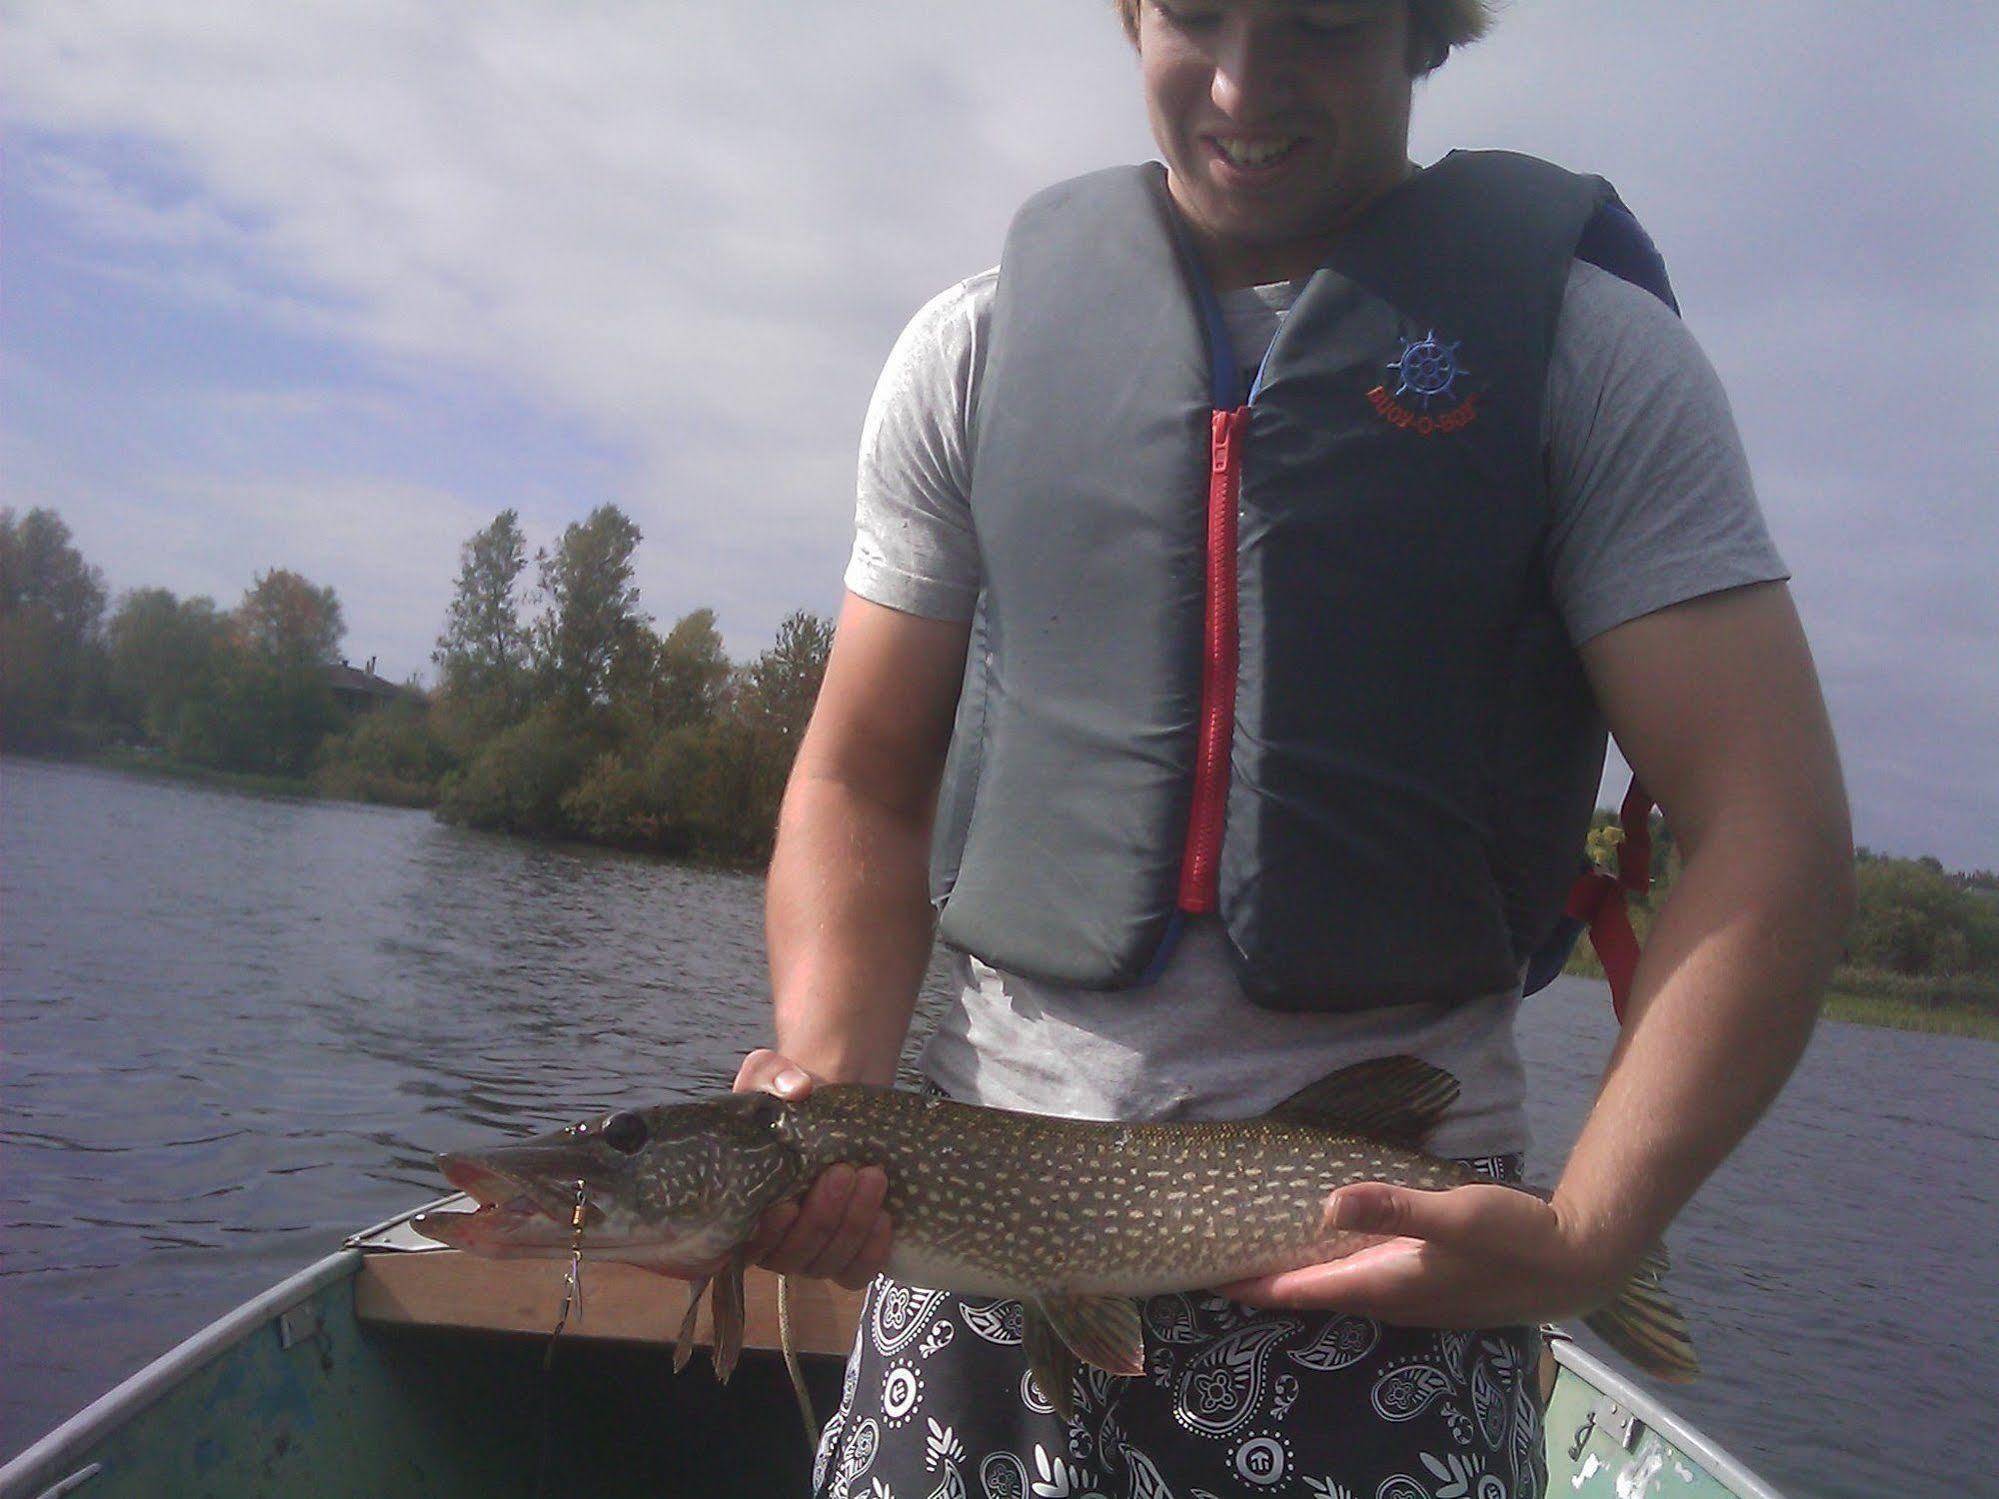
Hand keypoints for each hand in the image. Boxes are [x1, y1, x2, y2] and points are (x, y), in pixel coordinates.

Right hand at [732, 1048, 893, 1289]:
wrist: (833, 1106)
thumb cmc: (792, 1099)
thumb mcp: (772, 1074)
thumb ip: (774, 1075)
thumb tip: (798, 1088)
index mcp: (743, 1208)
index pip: (747, 1244)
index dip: (767, 1233)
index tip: (785, 1203)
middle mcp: (774, 1241)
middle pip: (793, 1256)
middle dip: (822, 1216)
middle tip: (844, 1171)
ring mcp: (812, 1252)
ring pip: (829, 1263)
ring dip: (853, 1225)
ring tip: (872, 1177)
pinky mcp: (847, 1253)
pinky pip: (857, 1273)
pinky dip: (872, 1251)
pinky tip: (886, 1217)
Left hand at [1217, 1181, 1627, 1328]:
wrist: (1575, 1265)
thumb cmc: (1513, 1238)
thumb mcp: (1454, 1215)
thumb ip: (1394, 1208)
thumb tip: (1327, 1200)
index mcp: (1385, 1286)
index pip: (1302, 1292)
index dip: (1253, 1286)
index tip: (1207, 1278)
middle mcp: (1391, 1300)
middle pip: (1313, 1295)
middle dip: (1266, 1284)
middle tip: (1219, 1263)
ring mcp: (1411, 1298)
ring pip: (1338, 1290)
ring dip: (1298, 1278)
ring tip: (1260, 1257)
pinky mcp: (1429, 1287)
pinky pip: (1364, 1282)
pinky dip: (1333, 1270)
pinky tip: (1327, 1248)